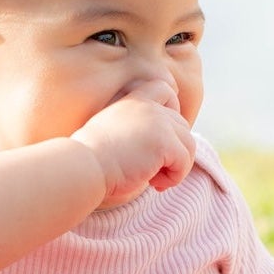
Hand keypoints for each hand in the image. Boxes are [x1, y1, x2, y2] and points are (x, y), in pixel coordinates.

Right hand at [71, 85, 195, 206]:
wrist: (85, 165)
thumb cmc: (91, 159)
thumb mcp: (112, 134)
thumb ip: (135, 130)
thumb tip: (157, 149)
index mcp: (133, 101)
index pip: (165, 89)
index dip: (173, 110)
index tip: (162, 136)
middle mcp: (149, 106)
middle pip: (182, 125)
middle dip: (174, 151)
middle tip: (154, 172)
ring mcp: (159, 122)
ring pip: (188, 144)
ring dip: (176, 166)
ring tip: (156, 180)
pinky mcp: (165, 142)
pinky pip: (184, 161)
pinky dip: (175, 177)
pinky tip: (155, 184)